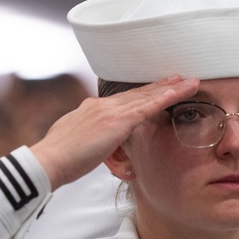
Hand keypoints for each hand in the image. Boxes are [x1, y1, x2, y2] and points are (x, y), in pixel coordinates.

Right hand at [29, 75, 199, 189]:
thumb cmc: (61, 161)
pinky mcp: (117, 121)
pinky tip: (180, 91)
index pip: (123, 101)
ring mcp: (109, 111)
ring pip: (146, 97)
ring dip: (170, 89)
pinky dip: (166, 97)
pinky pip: (148, 106)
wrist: (49, 161)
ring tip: (189, 82)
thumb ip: (97, 145)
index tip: (155, 89)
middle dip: (159, 86)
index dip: (141, 95)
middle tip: (178, 78)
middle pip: (137, 94)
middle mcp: (101, 106)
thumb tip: (108, 151)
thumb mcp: (81, 148)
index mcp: (91, 110)